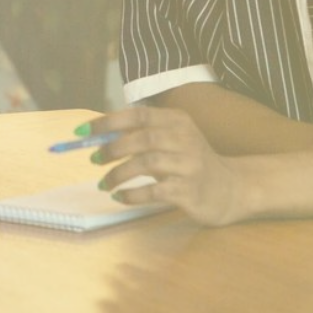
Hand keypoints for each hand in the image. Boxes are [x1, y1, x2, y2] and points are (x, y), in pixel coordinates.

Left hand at [76, 108, 246, 226]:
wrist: (230, 189)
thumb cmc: (190, 162)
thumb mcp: (170, 141)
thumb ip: (140, 136)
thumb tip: (97, 137)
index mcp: (177, 120)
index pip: (138, 115)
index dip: (107, 122)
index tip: (82, 132)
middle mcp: (185, 138)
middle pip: (142, 138)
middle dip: (112, 148)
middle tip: (93, 159)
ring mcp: (190, 165)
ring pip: (147, 163)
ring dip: (119, 174)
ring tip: (104, 184)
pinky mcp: (190, 190)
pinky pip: (156, 191)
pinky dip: (133, 194)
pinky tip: (120, 197)